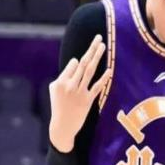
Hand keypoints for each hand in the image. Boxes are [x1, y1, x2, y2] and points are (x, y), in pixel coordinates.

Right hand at [49, 34, 110, 151]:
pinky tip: (109, 70)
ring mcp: (79, 93)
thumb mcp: (55, 90)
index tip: (80, 61)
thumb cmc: (59, 106)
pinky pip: (97, 87)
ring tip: (103, 45)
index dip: (78, 62)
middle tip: (99, 37)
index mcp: (60, 82)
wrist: (62, 127)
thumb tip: (76, 62)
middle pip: (82, 63)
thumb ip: (65, 76)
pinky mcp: (87, 101)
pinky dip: (103, 78)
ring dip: (97, 57)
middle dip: (91, 49)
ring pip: (89, 71)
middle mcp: (69, 86)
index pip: (73, 65)